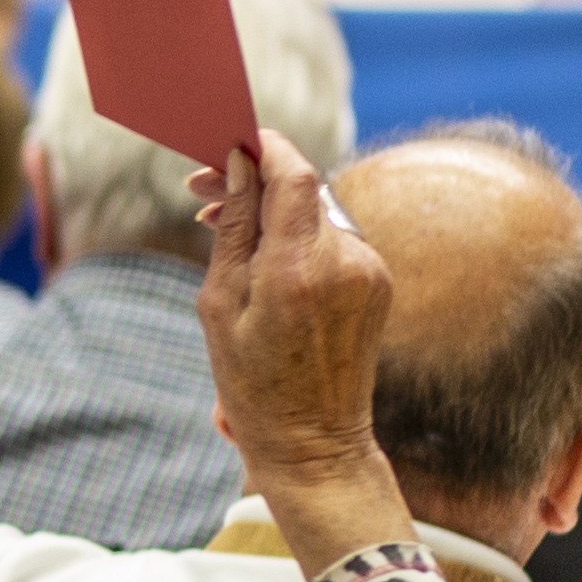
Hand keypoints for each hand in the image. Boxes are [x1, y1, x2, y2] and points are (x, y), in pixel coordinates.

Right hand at [195, 132, 405, 563]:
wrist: (315, 442)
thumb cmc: (253, 382)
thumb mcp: (220, 304)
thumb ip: (234, 227)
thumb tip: (240, 166)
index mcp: (300, 270)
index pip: (294, 174)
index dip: (263, 145)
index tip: (227, 139)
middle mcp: (347, 263)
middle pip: (305, 187)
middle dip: (255, 176)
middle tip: (202, 185)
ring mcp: (370, 272)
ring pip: (316, 211)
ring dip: (273, 207)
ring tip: (222, 221)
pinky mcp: (379, 282)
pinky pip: (332, 238)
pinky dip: (297, 234)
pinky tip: (262, 254)